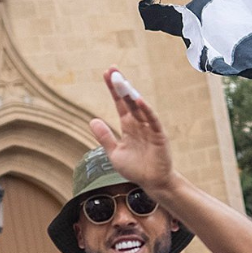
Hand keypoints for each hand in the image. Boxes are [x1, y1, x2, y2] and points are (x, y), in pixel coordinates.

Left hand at [90, 69, 173, 192]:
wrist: (152, 183)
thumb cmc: (135, 169)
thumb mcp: (114, 153)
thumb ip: (104, 137)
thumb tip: (92, 120)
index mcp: (128, 126)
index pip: (120, 104)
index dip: (113, 90)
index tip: (106, 74)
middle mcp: (139, 123)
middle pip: (129, 100)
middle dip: (121, 85)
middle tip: (113, 69)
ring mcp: (149, 128)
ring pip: (139, 107)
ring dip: (131, 94)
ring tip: (122, 80)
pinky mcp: (158, 135)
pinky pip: (152, 120)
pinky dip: (146, 110)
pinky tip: (138, 100)